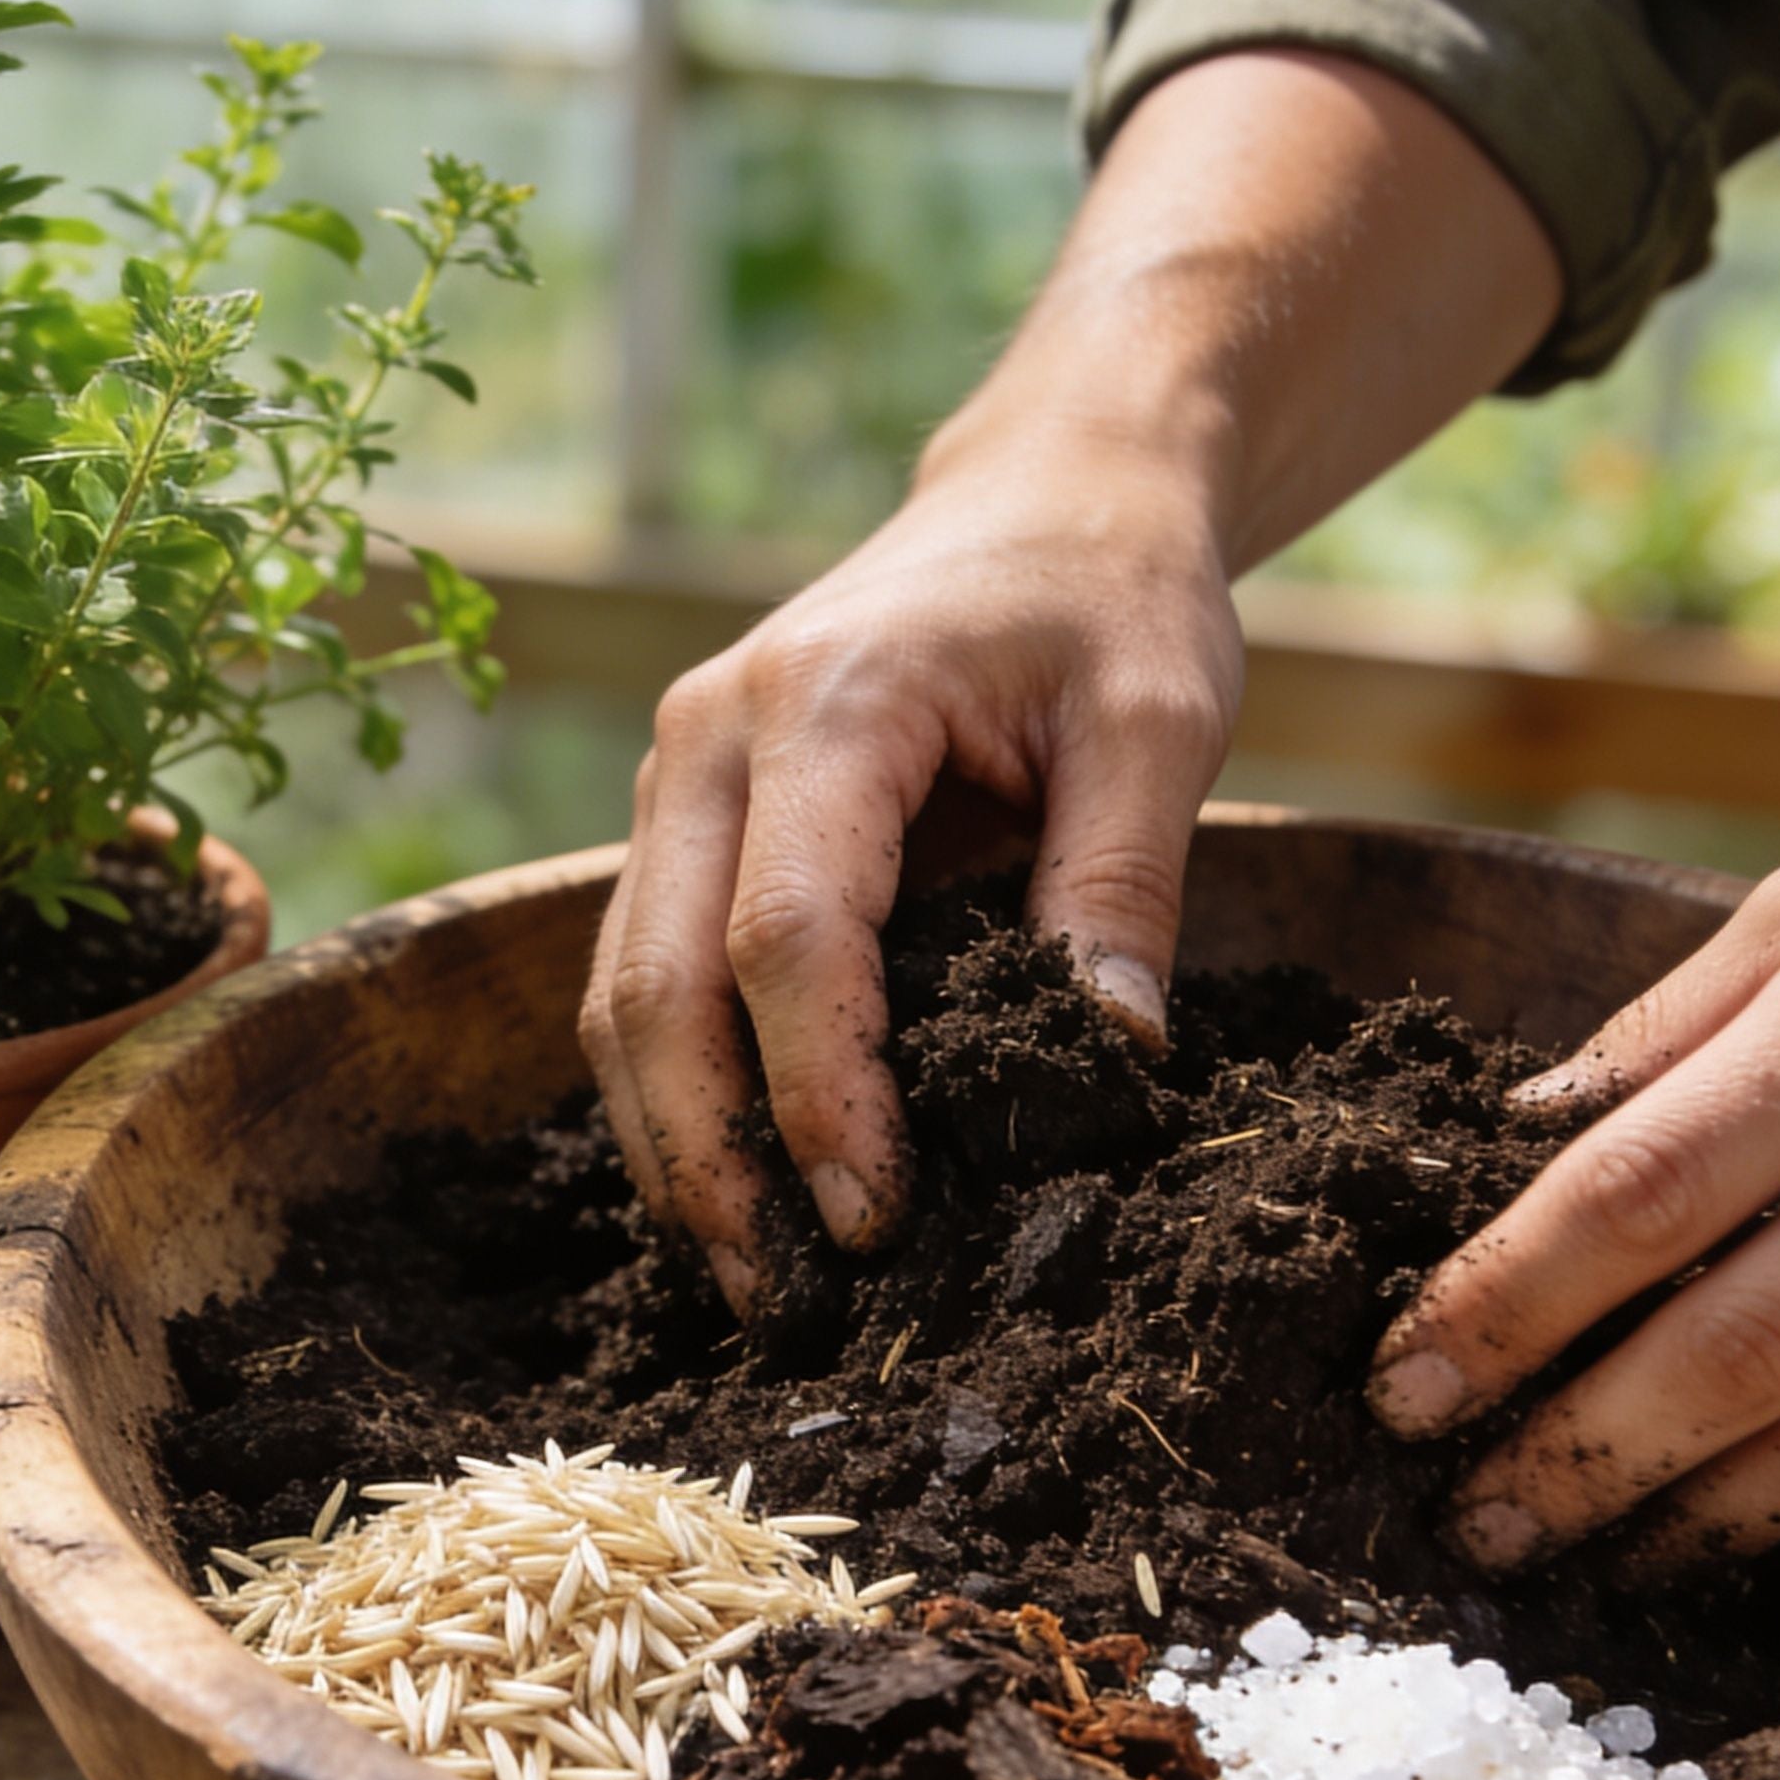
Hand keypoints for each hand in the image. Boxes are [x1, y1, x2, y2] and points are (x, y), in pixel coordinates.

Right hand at [574, 49, 1555, 1308]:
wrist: (1043, 486)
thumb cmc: (1108, 590)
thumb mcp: (1159, 716)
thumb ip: (1124, 882)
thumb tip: (1107, 1063)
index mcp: (826, 705)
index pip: (787, 935)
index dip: (819, 1090)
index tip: (876, 1216)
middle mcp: (709, 741)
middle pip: (658, 983)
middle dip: (709, 1153)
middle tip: (783, 1293)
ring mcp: (677, 780)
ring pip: (621, 992)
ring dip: (669, 1140)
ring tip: (749, 1272)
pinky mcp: (684, 819)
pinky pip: (641, 972)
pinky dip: (671, 1088)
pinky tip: (730, 1181)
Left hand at [1369, 776, 1779, 1572]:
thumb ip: (1665, 1027)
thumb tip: (1515, 1139)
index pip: (1632, 1199)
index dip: (1502, 1309)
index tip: (1401, 1391)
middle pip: (1731, 1353)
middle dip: (1577, 1457)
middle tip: (1469, 1524)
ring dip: (1701, 1520)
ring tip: (1586, 1560)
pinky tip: (1744, 1525)